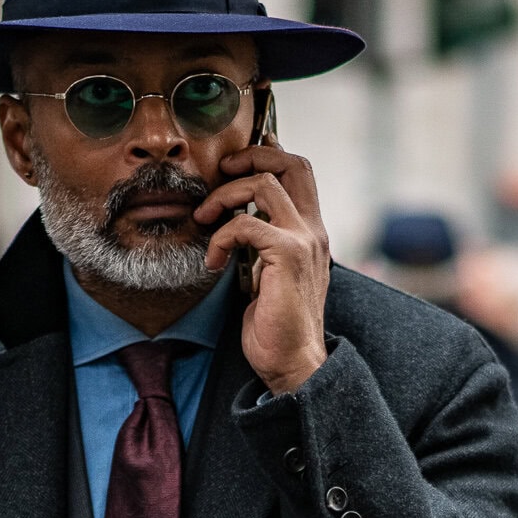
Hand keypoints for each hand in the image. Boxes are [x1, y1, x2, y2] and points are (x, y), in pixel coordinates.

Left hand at [196, 146, 330, 394]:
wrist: (293, 362)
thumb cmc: (276, 326)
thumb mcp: (268, 274)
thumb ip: (262, 245)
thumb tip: (237, 223)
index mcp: (310, 232)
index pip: (299, 173)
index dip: (269, 154)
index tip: (235, 163)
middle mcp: (312, 230)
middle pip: (291, 164)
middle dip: (250, 157)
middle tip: (221, 173)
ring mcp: (303, 240)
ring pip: (264, 184)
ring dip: (224, 196)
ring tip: (205, 219)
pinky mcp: (286, 255)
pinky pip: (245, 224)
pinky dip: (220, 237)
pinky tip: (213, 261)